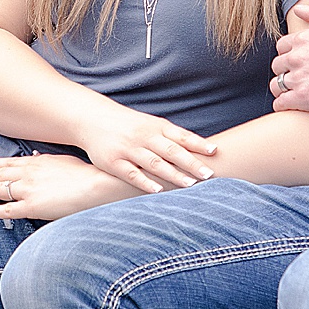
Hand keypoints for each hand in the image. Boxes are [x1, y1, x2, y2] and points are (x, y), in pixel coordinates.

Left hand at [0, 153, 132, 221]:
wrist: (94, 184)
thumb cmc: (83, 173)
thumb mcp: (62, 160)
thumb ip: (47, 160)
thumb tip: (38, 156)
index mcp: (36, 162)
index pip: (8, 162)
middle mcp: (27, 174)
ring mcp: (28, 190)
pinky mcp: (31, 206)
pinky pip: (6, 210)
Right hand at [77, 103, 218, 192]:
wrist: (92, 118)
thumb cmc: (129, 125)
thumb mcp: (150, 125)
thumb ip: (172, 137)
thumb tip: (201, 151)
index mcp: (156, 126)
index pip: (181, 135)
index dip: (198, 143)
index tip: (215, 151)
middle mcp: (144, 136)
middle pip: (171, 150)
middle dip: (191, 162)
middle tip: (209, 174)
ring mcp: (129, 148)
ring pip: (154, 162)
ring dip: (173, 174)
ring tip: (191, 184)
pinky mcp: (114, 162)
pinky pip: (131, 173)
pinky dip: (145, 182)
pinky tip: (158, 190)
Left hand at [270, 1, 308, 112]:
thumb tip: (298, 10)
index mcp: (303, 39)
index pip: (281, 47)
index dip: (288, 54)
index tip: (297, 61)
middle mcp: (296, 57)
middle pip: (277, 65)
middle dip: (285, 70)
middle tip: (297, 77)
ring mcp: (298, 78)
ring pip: (276, 84)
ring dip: (282, 88)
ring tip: (292, 92)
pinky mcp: (303, 99)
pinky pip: (281, 102)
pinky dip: (282, 104)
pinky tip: (291, 105)